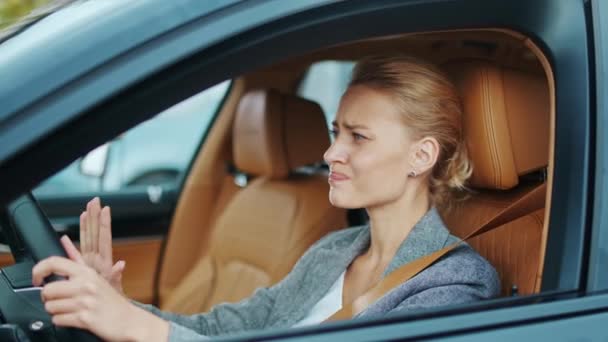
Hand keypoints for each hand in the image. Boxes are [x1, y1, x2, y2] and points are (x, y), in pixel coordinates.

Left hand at [32, 254, 168, 341]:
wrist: (129, 321)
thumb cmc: (113, 301)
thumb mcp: (98, 277)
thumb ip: (80, 262)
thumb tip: (65, 241)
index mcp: (87, 272)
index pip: (54, 262)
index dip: (38, 270)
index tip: (36, 279)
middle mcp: (86, 285)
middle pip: (47, 290)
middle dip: (48, 299)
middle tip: (57, 301)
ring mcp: (85, 301)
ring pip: (50, 307)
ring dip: (56, 311)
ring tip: (68, 311)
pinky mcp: (84, 318)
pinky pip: (58, 320)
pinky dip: (61, 322)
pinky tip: (72, 319)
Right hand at [65, 197, 124, 293]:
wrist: (103, 308)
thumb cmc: (111, 297)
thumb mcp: (115, 286)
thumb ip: (116, 274)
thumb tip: (121, 264)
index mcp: (104, 260)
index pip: (104, 237)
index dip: (104, 223)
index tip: (105, 209)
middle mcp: (96, 258)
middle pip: (94, 233)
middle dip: (94, 217)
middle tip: (94, 201)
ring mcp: (89, 262)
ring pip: (86, 239)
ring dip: (86, 225)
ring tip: (85, 211)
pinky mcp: (81, 269)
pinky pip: (74, 255)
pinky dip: (69, 246)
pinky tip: (64, 238)